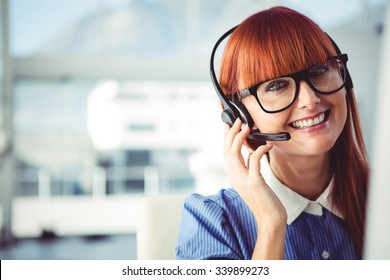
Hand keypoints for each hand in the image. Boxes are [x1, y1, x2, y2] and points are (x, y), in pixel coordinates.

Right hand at [223, 119, 286, 258]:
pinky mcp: (253, 182)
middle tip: (237, 120)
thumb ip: (248, 168)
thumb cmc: (264, 200)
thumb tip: (251, 153)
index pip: (225, 153)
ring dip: (238, 138)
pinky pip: (253, 160)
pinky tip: (268, 146)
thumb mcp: (253, 181)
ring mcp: (242, 179)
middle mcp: (234, 176)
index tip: (228, 124)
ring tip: (245, 126)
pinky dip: (260, 150)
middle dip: (230, 133)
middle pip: (226, 150)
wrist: (269, 219)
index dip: (225, 137)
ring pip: (233, 153)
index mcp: (233, 175)